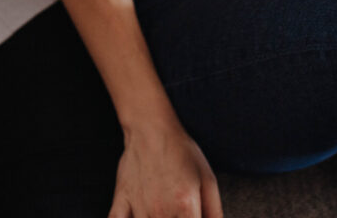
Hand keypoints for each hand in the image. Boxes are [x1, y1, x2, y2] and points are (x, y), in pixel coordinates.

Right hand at [108, 121, 222, 217]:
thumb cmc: (180, 151)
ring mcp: (139, 208)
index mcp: (186, 206)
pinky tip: (139, 216)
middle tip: (176, 211)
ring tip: (162, 212)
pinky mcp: (121, 201)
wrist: (151, 128)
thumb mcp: (207, 179)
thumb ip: (215, 212)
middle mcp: (162, 212)